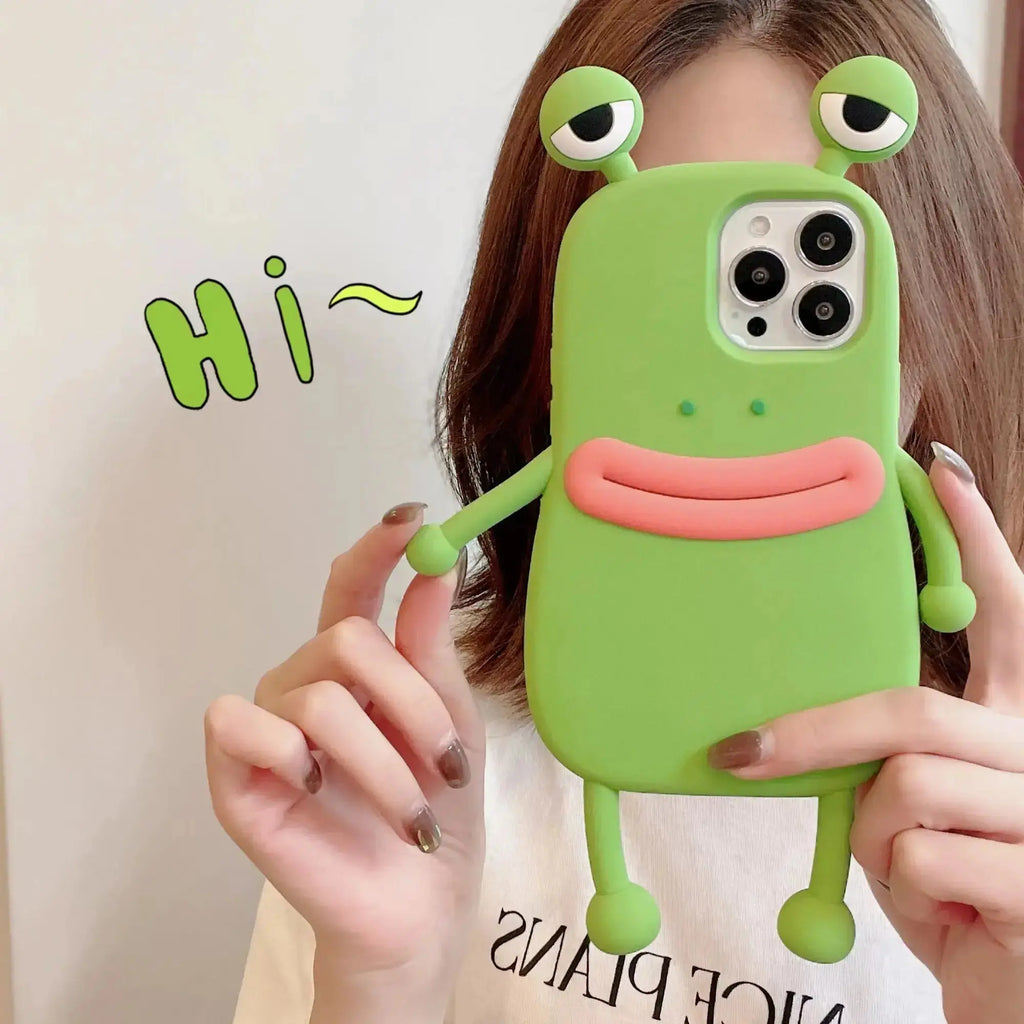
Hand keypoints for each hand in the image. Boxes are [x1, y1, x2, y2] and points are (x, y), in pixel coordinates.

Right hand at [203, 502, 484, 1016]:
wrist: (417, 904)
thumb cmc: (437, 810)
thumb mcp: (450, 721)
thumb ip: (430, 647)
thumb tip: (434, 567)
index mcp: (356, 664)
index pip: (351, 586)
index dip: (377, 549)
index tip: (414, 521)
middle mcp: (305, 682)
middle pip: (349, 641)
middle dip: (413, 704)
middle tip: (448, 766)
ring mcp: (266, 726)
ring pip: (319, 696)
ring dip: (382, 762)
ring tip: (410, 815)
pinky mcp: (233, 773)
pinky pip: (241, 724)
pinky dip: (292, 757)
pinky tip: (316, 789)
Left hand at [707, 447, 1023, 1023]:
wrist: (1008, 992)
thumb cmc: (954, 891)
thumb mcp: (916, 810)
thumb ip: (889, 751)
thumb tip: (803, 720)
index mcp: (1014, 720)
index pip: (1008, 611)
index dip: (975, 540)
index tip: (937, 474)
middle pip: (911, 709)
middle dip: (818, 735)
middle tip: (740, 752)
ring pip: (906, 783)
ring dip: (873, 836)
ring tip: (904, 870)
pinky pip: (919, 857)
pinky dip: (903, 888)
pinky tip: (947, 911)